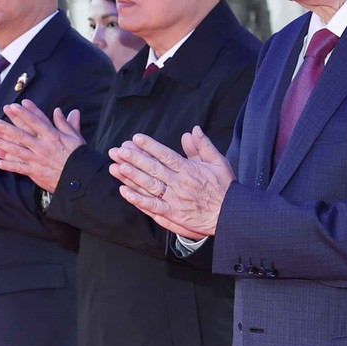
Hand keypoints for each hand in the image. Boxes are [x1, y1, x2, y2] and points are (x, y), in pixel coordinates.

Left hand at [0, 101, 82, 192]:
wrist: (79, 179)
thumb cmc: (78, 157)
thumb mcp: (75, 137)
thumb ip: (66, 123)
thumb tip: (60, 111)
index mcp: (52, 136)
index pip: (36, 122)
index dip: (24, 113)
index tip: (13, 106)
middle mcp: (42, 147)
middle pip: (21, 135)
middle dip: (6, 128)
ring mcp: (37, 160)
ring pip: (17, 151)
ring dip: (3, 145)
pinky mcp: (35, 172)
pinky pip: (19, 168)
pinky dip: (8, 165)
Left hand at [110, 127, 230, 238]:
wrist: (229, 215)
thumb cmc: (224, 188)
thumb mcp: (219, 162)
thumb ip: (204, 146)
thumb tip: (192, 130)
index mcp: (189, 170)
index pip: (166, 155)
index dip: (150, 146)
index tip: (135, 138)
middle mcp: (179, 183)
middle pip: (153, 168)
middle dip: (134, 158)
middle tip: (118, 150)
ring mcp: (174, 199)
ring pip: (149, 186)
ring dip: (132, 176)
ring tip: (117, 166)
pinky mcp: (172, 214)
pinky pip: (152, 206)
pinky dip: (138, 199)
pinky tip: (124, 192)